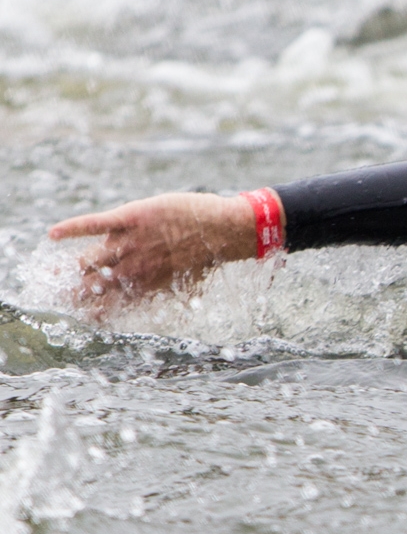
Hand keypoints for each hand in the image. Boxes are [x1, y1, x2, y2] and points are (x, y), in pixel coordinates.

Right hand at [49, 193, 257, 317]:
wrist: (225, 229)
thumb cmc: (210, 257)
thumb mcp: (186, 286)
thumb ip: (165, 295)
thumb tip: (164, 312)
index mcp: (142, 288)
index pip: (104, 308)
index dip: (88, 312)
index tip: (79, 314)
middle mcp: (131, 270)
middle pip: (89, 286)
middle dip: (74, 292)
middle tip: (64, 293)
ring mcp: (129, 243)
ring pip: (87, 260)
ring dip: (77, 266)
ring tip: (70, 268)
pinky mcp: (130, 219)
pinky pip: (92, 224)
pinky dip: (70, 229)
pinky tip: (53, 234)